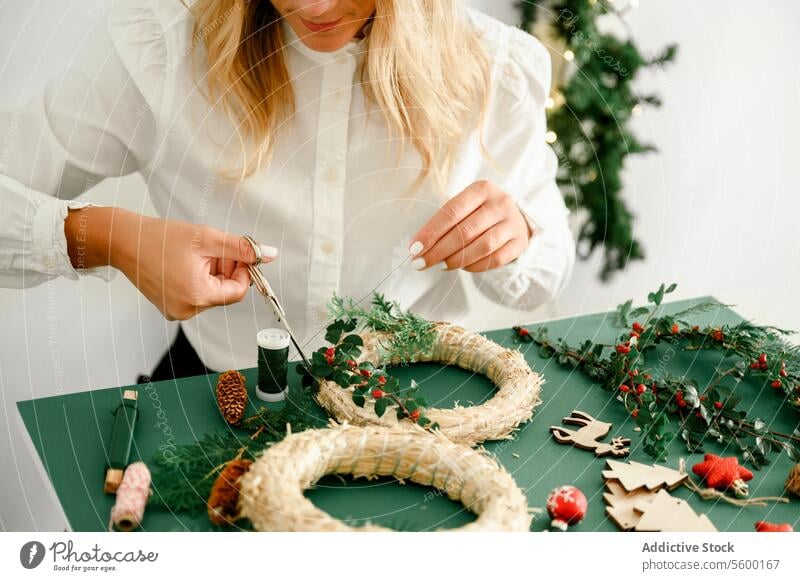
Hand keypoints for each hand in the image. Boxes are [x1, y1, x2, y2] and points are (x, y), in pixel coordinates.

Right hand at [65, 207, 276, 319]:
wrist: (124, 241)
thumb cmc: (161, 237)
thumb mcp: (208, 238)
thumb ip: (241, 248)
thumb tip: (270, 255)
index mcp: (197, 296)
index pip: (238, 291)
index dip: (244, 271)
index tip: (238, 254)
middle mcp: (186, 310)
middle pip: (225, 293)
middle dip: (227, 270)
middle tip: (215, 249)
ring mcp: (176, 311)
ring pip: (212, 294)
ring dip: (213, 273)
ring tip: (197, 254)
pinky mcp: (169, 308)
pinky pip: (196, 296)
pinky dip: (199, 279)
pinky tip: (186, 263)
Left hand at [408, 180, 531, 271]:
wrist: (514, 217)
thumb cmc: (480, 212)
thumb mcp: (465, 206)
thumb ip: (445, 222)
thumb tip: (419, 247)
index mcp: (482, 189)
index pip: (451, 212)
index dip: (431, 232)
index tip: (414, 248)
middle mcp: (500, 203)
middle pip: (465, 231)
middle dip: (438, 251)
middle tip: (420, 263)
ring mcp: (513, 223)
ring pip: (482, 247)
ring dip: (456, 260)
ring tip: (440, 265)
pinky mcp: (520, 242)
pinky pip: (495, 260)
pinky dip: (475, 266)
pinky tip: (462, 267)